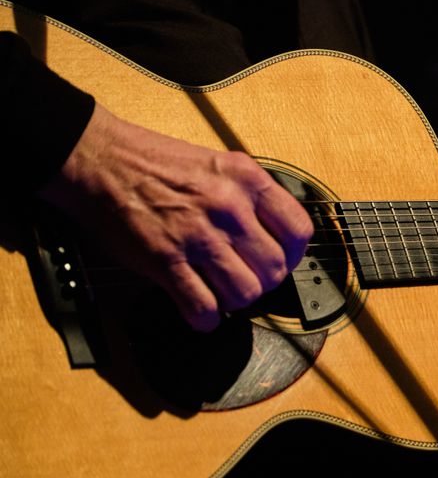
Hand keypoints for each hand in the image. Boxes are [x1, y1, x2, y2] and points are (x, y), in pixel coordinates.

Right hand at [40, 104, 313, 330]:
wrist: (99, 158)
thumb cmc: (156, 162)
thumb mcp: (219, 163)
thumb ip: (249, 196)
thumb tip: (274, 236)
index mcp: (246, 180)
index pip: (299, 231)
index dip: (294, 254)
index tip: (281, 259)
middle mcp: (229, 208)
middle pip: (275, 269)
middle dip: (264, 282)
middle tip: (245, 277)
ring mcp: (198, 236)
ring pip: (246, 293)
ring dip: (236, 301)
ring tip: (222, 292)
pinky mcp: (165, 261)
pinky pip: (203, 308)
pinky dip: (205, 318)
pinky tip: (199, 309)